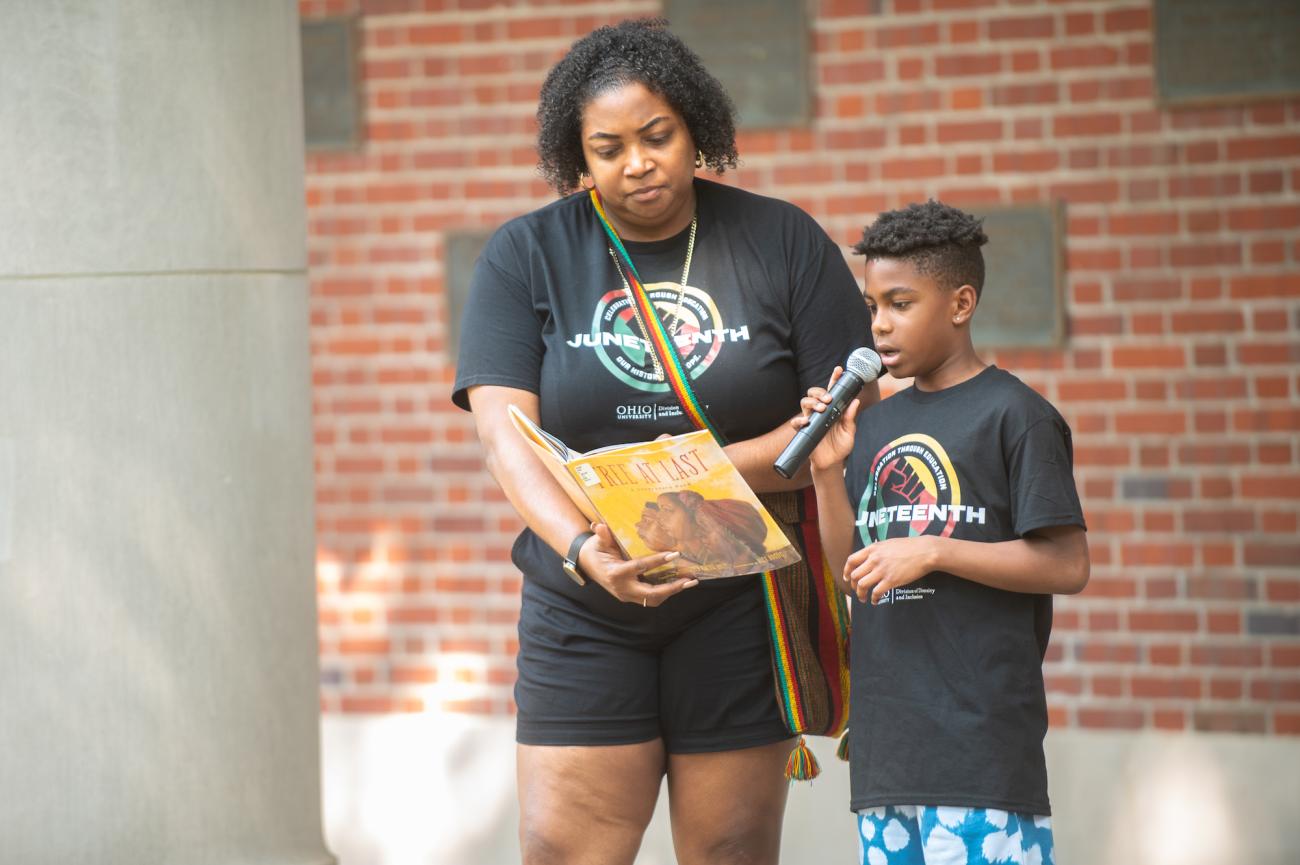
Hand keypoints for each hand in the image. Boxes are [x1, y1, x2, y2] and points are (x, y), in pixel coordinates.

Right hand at [579, 523, 697, 605]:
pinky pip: (650, 599)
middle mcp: (622, 588)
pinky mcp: (630, 597)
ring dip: (671, 592)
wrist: (585, 565)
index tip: (674, 555)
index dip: (658, 561)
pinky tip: (677, 584)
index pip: (640, 567)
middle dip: (672, 588)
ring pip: (652, 600)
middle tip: (690, 580)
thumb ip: (602, 536)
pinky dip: (664, 593)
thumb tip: (599, 525)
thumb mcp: (598, 542)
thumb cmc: (594, 551)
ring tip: (688, 582)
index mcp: (615, 573)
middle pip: (651, 594)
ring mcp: (626, 595)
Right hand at [790, 366, 860, 472]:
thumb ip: (850, 418)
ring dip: (812, 402)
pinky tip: (807, 421)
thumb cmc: (840, 447)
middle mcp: (821, 412)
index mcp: (833, 410)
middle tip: (828, 399)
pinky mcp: (804, 431)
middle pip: (814, 393)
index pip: (833, 391)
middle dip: (820, 392)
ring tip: (822, 408)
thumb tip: (855, 401)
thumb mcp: (849, 432)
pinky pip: (797, 422)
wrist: (831, 463)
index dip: (834, 379)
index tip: (839, 369)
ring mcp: (811, 420)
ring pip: (805, 403)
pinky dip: (800, 420)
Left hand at [846, 535, 937, 604]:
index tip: (847, 578)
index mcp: (872, 549)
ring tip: (863, 598)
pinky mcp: (891, 580)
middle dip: (853, 586)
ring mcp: (882, 570)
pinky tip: (875, 601)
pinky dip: (873, 599)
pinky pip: (876, 592)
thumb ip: (876, 550)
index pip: (851, 560)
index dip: (846, 571)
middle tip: (857, 591)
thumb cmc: (909, 547)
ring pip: (862, 585)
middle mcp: (874, 559)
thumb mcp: (888, 543)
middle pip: (854, 575)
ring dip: (860, 594)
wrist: (924, 551)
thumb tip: (868, 558)